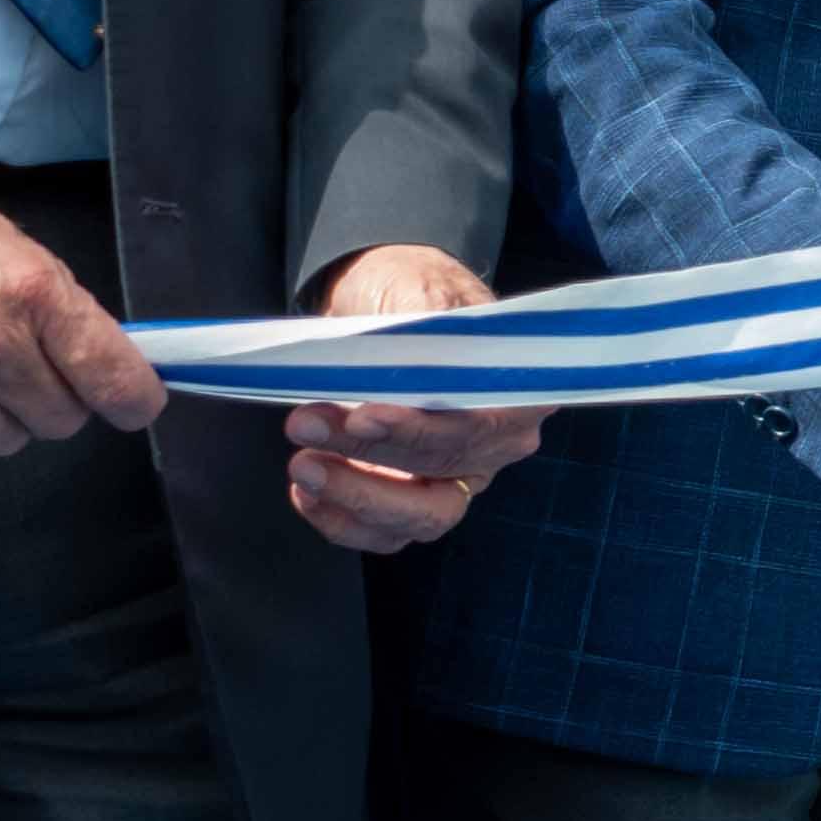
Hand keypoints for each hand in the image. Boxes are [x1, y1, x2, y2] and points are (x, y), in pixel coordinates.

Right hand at [0, 126, 166, 467]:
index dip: (131, 397)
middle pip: (58, 421)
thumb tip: (111, 371)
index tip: (134, 403)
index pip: (109, 377)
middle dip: (48, 397)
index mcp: (24, 293)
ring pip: (0, 443)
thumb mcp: (9, 246)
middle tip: (15, 362)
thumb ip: (62, 312)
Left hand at [283, 243, 548, 551]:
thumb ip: (420, 324)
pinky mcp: (414, 501)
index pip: (480, 425)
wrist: (384, 304)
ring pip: (419, 517)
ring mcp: (457, 477)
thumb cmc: (411, 291)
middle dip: (368, 455)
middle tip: (304, 424)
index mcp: (518, 390)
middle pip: (443, 471)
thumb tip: (405, 352)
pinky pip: (385, 533)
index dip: (422, 430)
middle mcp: (497, 444)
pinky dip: (341, 519)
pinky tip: (307, 490)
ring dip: (354, 496)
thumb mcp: (419, 287)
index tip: (363, 416)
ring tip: (302, 465)